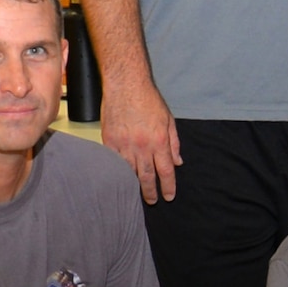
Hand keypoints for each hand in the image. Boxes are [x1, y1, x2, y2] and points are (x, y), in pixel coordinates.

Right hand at [101, 74, 180, 203]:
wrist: (125, 84)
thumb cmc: (149, 100)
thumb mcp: (169, 120)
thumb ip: (174, 143)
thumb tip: (178, 163)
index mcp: (159, 141)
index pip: (166, 171)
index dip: (168, 186)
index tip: (169, 196)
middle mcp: (142, 146)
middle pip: (147, 176)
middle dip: (151, 192)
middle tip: (152, 201)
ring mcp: (124, 144)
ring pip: (129, 172)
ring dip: (134, 185)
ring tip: (136, 194)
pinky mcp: (109, 140)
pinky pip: (114, 161)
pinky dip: (118, 171)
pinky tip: (121, 178)